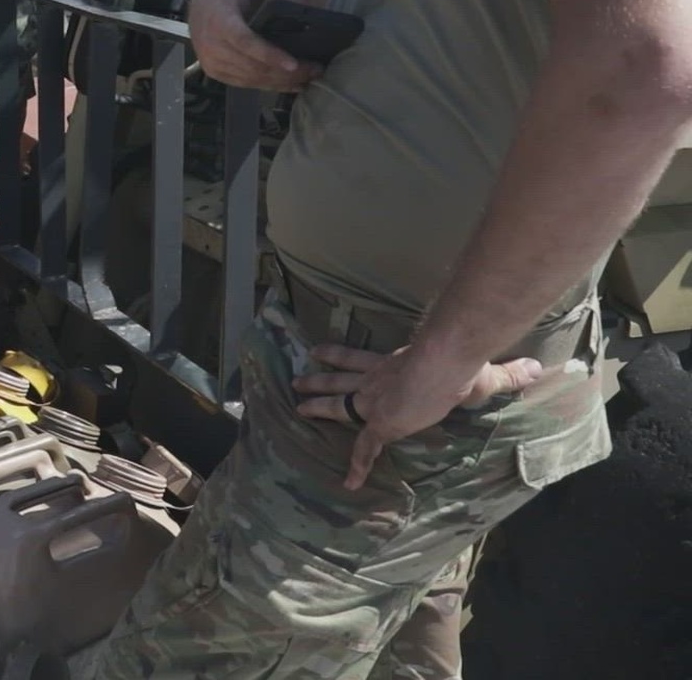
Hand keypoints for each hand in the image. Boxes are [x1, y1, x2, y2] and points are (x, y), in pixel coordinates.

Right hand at [188, 0, 320, 91]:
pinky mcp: (217, 74)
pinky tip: (292, 84)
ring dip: (282, 81)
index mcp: (219, 22)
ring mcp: (213, 63)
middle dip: (286, 72)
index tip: (293, 64)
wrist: (199, 12)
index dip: (269, 54)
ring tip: (310, 77)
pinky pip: (246, 84)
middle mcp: (212, 46)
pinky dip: (270, 86)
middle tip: (316, 70)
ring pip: (251, 78)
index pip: (244, 42)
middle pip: (252, 66)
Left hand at [292, 342, 543, 488]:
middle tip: (298, 379)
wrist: (446, 362)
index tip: (320, 352)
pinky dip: (357, 466)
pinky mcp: (382, 422)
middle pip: (342, 376)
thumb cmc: (461, 362)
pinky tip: (349, 483)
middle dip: (320, 379)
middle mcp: (378, 378)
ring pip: (340, 402)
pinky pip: (365, 448)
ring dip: (318, 404)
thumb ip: (507, 372)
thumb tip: (539, 370)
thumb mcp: (483, 369)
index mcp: (395, 363)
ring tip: (297, 406)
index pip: (362, 359)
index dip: (341, 356)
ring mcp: (376, 399)